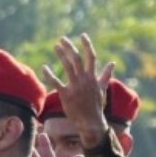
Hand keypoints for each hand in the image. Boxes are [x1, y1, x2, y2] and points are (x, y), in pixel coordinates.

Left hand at [41, 34, 112, 149]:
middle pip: (77, 59)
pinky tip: (44, 67)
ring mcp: (76, 86)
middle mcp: (85, 79)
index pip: (91, 57)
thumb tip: (112, 63)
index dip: (87, 45)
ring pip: (68, 66)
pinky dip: (49, 74)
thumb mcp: (102, 88)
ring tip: (55, 46)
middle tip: (62, 38)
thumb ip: (106, 74)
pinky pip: (56, 82)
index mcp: (93, 77)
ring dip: (61, 55)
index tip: (82, 35)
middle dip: (70, 47)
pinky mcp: (66, 94)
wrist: (91, 121)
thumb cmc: (96, 105)